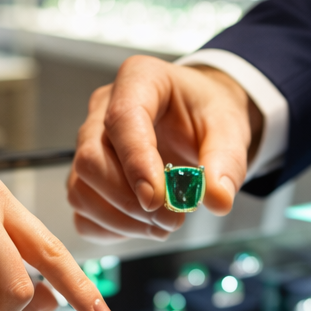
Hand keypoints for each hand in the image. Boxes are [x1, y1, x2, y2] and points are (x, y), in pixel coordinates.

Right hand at [67, 57, 262, 243]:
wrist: (200, 120)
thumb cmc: (208, 115)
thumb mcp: (229, 130)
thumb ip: (226, 163)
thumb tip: (218, 199)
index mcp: (139, 81)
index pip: (121, 121)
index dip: (136, 164)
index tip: (157, 199)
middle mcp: (103, 110)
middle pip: (91, 161)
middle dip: (130, 202)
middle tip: (172, 219)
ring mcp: (91, 144)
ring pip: (81, 190)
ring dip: (122, 220)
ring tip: (163, 225)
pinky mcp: (89, 177)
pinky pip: (83, 212)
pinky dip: (111, 229)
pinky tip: (144, 227)